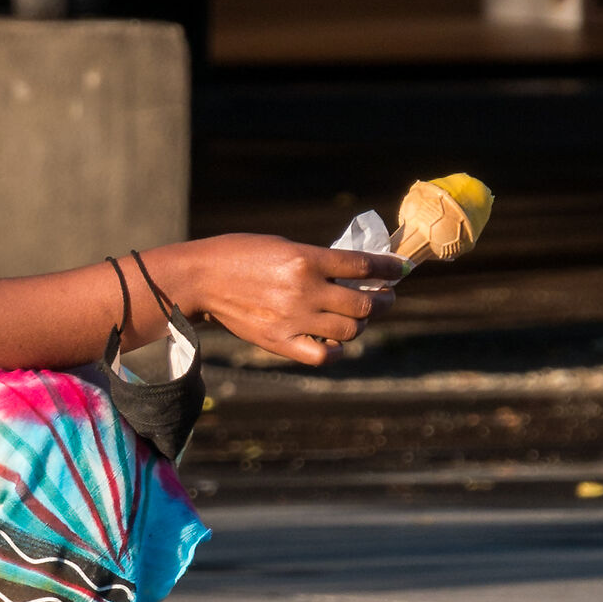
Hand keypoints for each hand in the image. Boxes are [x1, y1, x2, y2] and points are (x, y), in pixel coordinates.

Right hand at [179, 234, 405, 368]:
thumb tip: (356, 272)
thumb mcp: (283, 245)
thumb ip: (318, 260)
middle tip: (385, 298)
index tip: (401, 268)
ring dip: (362, 324)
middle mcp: (304, 290)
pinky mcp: (280, 341)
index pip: (364, 266)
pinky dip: (336, 350)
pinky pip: (323, 355)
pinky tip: (336, 341)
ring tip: (360, 317)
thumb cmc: (241, 254)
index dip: (389, 268)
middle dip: (383, 300)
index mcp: (306, 259)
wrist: (201, 279)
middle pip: (364, 304)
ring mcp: (293, 319)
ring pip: (350, 330)